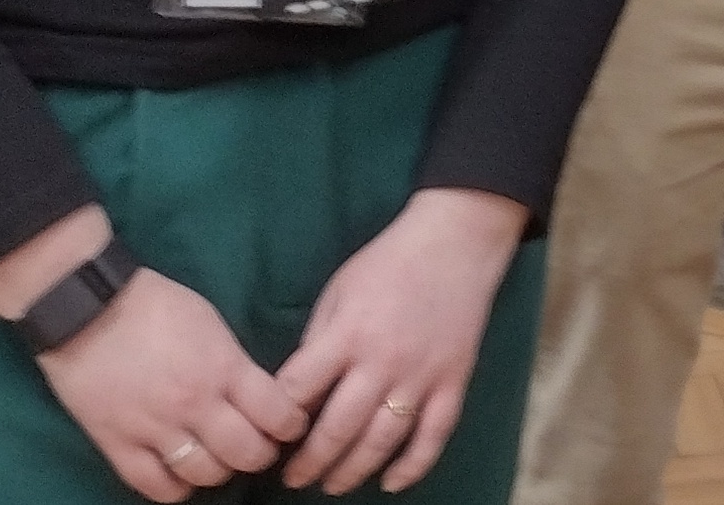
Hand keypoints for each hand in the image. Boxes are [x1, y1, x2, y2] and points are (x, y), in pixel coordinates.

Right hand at [34, 265, 308, 500]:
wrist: (85, 307)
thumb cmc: (154, 305)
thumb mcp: (210, 323)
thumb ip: (234, 363)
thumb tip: (257, 395)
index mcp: (223, 368)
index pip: (277, 415)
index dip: (291, 425)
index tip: (288, 426)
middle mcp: (195, 404)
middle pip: (247, 453)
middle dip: (261, 453)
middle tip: (256, 445)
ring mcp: (155, 428)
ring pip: (206, 474)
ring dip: (220, 470)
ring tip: (219, 458)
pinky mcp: (118, 444)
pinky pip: (157, 487)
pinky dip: (176, 488)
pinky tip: (181, 473)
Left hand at [277, 188, 526, 493]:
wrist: (455, 242)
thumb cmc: (387, 262)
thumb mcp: (337, 291)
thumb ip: (318, 341)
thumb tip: (299, 391)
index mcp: (347, 334)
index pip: (299, 391)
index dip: (278, 420)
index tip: (267, 435)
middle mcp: (382, 361)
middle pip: (338, 429)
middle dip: (309, 462)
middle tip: (292, 478)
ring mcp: (421, 375)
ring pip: (382, 441)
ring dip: (352, 471)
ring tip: (331, 485)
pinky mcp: (453, 381)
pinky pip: (433, 435)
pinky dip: (412, 466)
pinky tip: (390, 482)